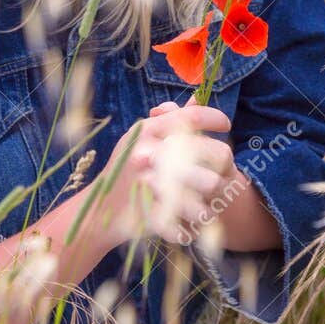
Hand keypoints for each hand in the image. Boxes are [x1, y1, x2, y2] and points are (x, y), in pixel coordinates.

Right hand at [91, 98, 240, 249]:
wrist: (98, 211)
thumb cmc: (125, 170)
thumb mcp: (142, 137)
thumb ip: (171, 119)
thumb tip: (196, 97)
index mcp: (148, 132)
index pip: (194, 117)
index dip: (216, 118)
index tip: (225, 124)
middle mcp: (150, 154)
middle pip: (216, 153)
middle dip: (225, 165)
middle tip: (219, 173)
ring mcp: (152, 186)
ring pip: (212, 188)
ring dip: (213, 198)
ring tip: (205, 202)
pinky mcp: (154, 216)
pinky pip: (194, 220)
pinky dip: (192, 226)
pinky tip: (186, 222)